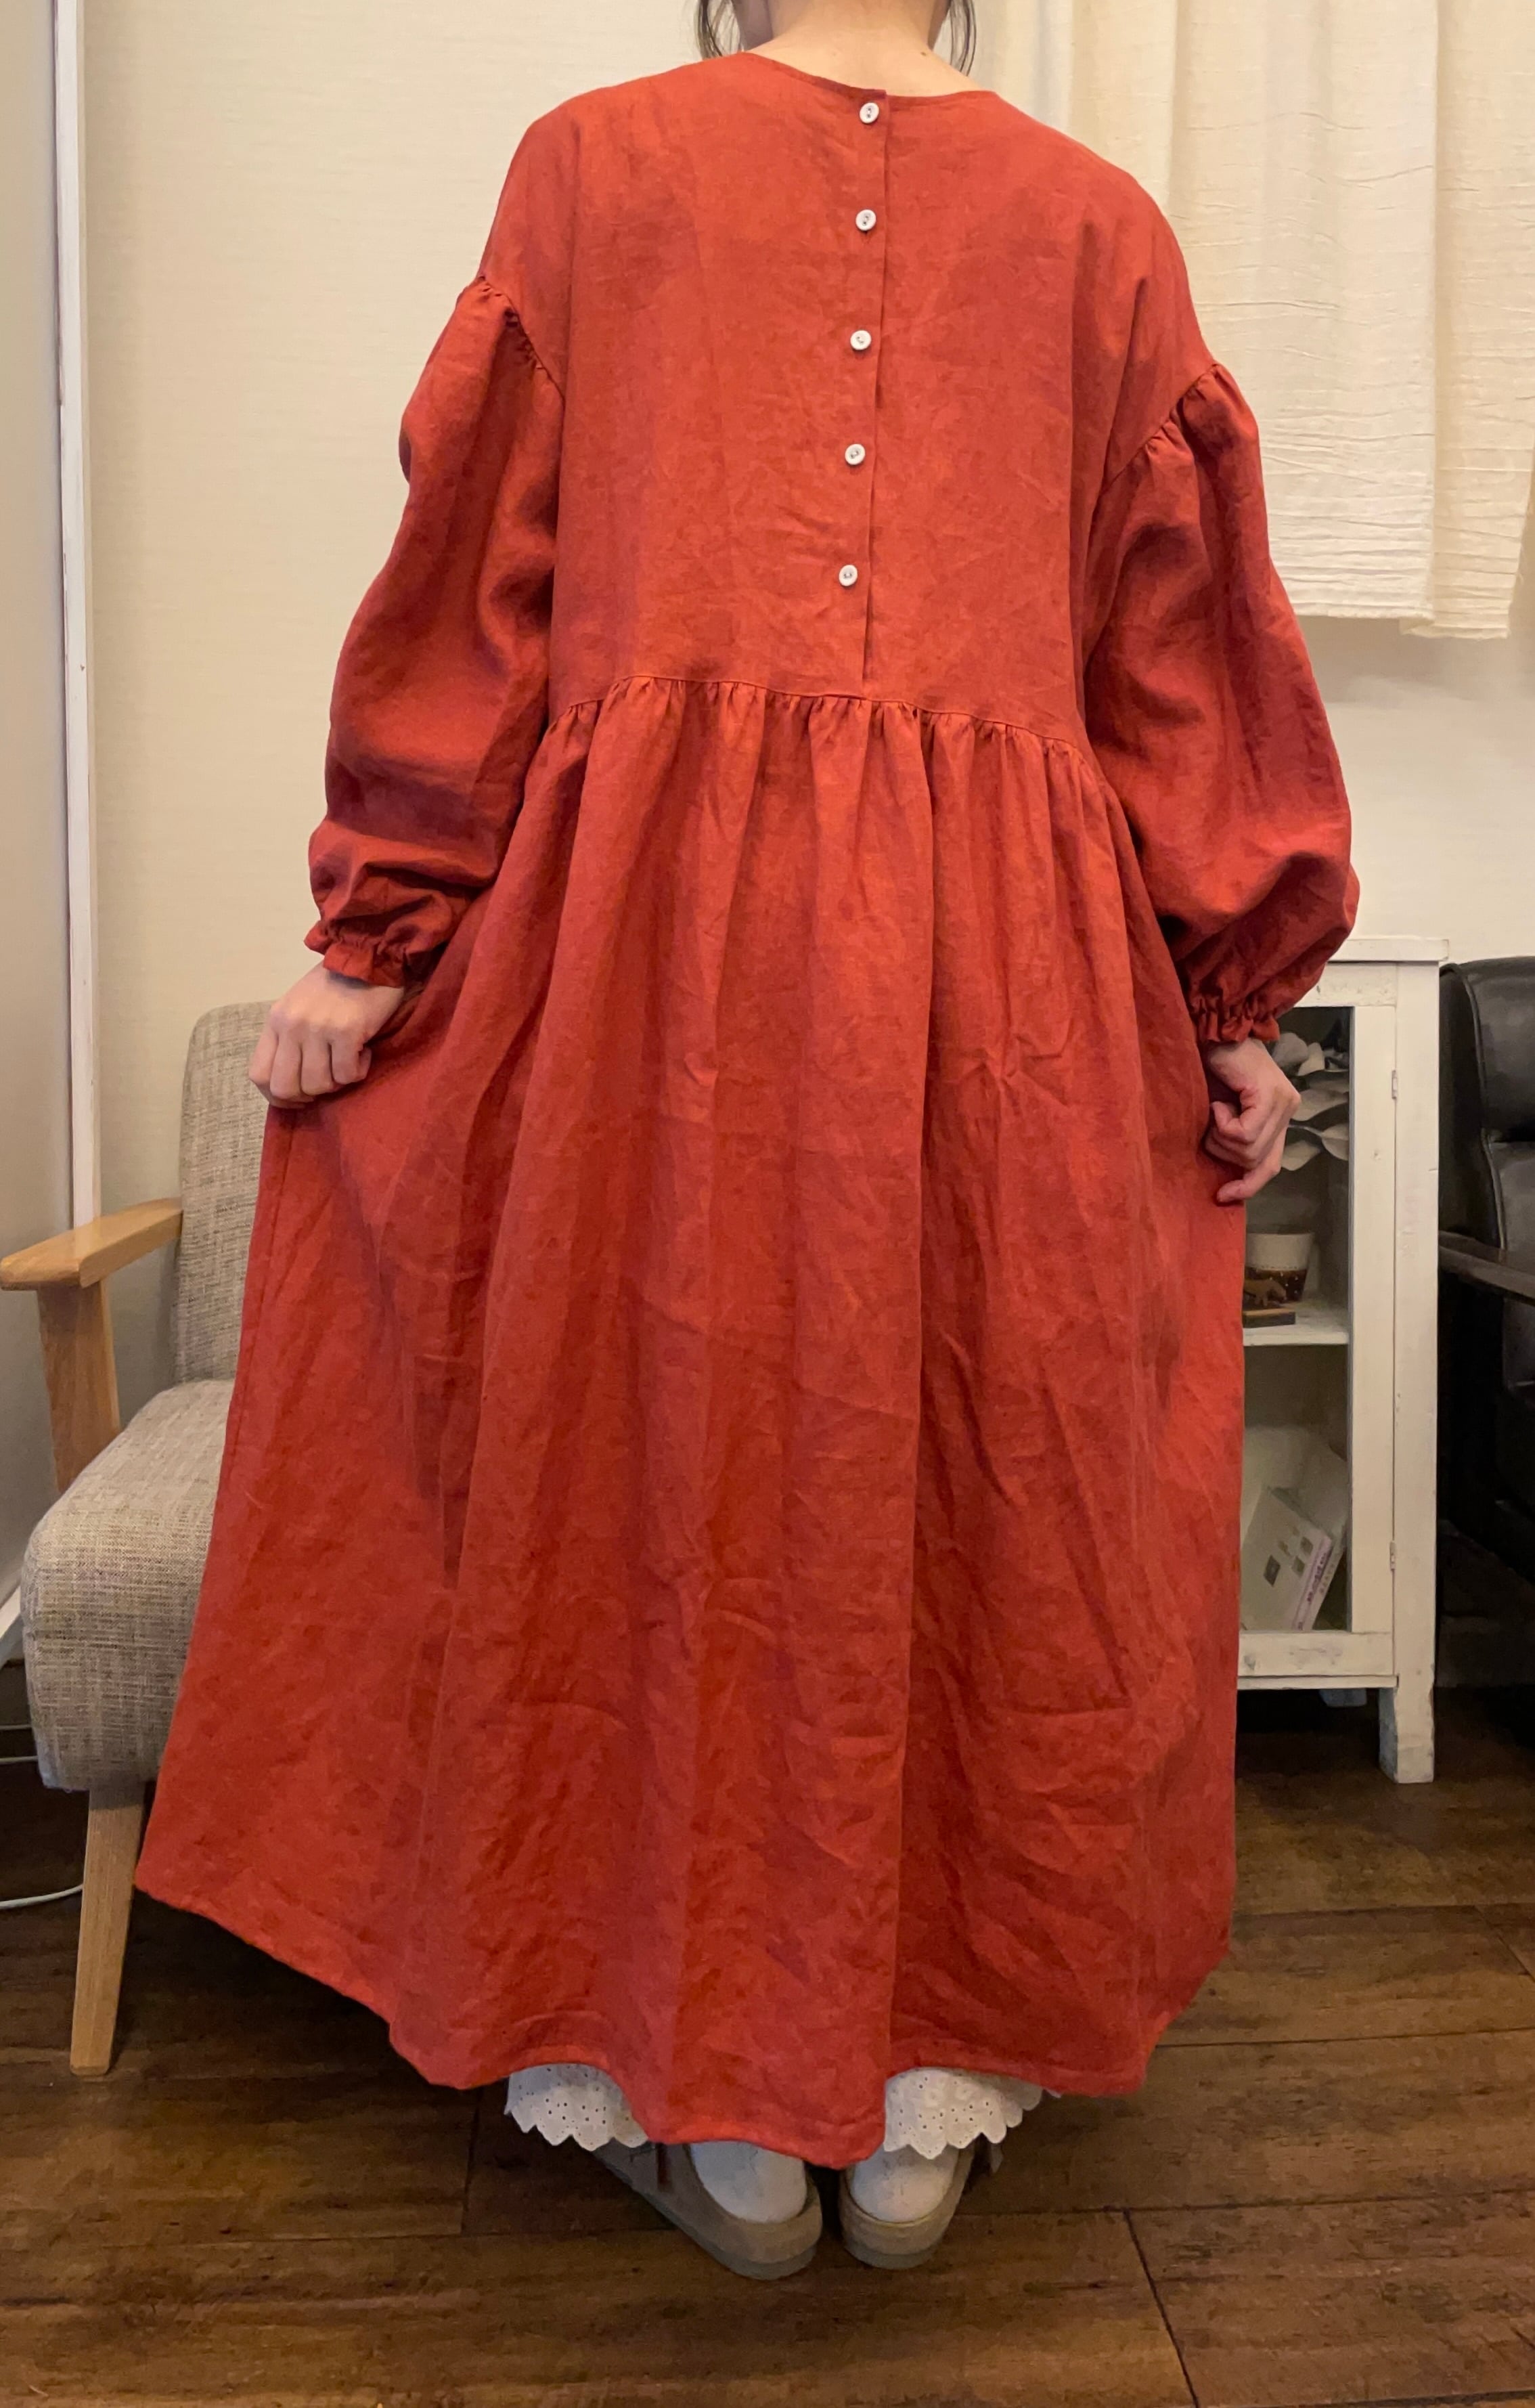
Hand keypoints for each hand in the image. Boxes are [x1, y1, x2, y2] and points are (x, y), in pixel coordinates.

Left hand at [250, 965, 409, 1105]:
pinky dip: (358, 1071)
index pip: (259, 1075)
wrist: (369, 957)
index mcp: (276, 1021)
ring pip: (318, 1085)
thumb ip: (289, 1039)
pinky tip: (363, 1053)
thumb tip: (292, 1082)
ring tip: (348, 1061)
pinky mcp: (346, 1032)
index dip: (277, 1097)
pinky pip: (347, 1075)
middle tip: (328, 1084)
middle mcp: (291, 1026)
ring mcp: (317, 1029)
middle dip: (307, 1096)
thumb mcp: (299, 1007)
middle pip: (285, 1087)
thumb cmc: (336, 985)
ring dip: (337, 1082)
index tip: (298, 1099)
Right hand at [1200, 1036, 1299, 1204]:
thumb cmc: (1210, 1068)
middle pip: (1258, 1161)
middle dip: (1225, 1151)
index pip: (1271, 1164)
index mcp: (1280, 1115)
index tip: (1222, 1195)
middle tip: (1211, 1124)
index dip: (1248, 1185)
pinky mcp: (1271, 1096)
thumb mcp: (1223, 1113)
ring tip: (1215, 1108)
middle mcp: (1288, 1109)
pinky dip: (1222, 1123)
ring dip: (1220, 1136)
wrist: (1211, 1032)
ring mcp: (1283, 1102)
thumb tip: (1230, 1175)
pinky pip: (1243, 1133)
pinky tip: (1218, 1102)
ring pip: (1249, 1150)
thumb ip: (1235, 1138)